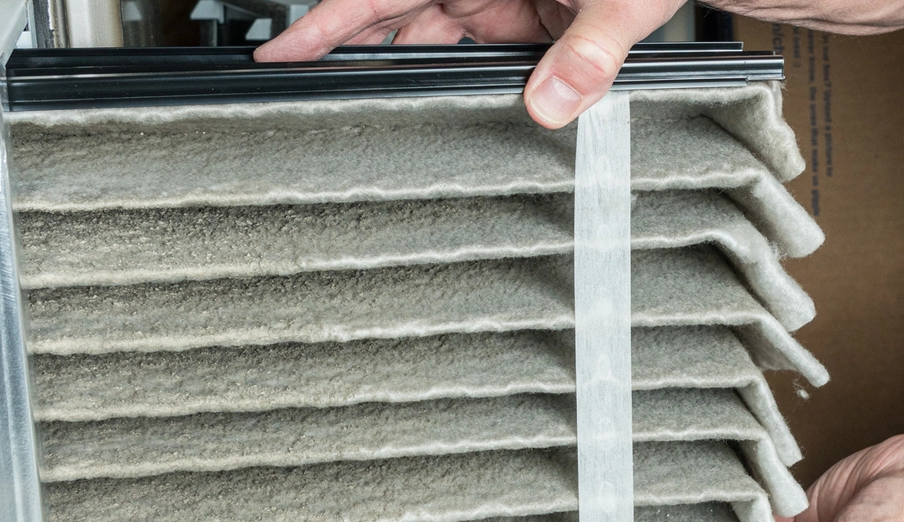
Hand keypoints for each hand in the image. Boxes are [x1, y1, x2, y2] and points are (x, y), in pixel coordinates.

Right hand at [253, 0, 683, 127]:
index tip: (282, 50)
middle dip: (353, 60)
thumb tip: (549, 104)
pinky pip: (468, 60)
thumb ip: (589, 53)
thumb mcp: (621, 6)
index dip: (327, 21)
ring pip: (428, 45)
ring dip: (407, 82)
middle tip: (306, 105)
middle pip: (393, 22)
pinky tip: (442, 124)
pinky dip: (453, 88)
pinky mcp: (515, 27)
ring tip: (369, 128)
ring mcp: (491, 5)